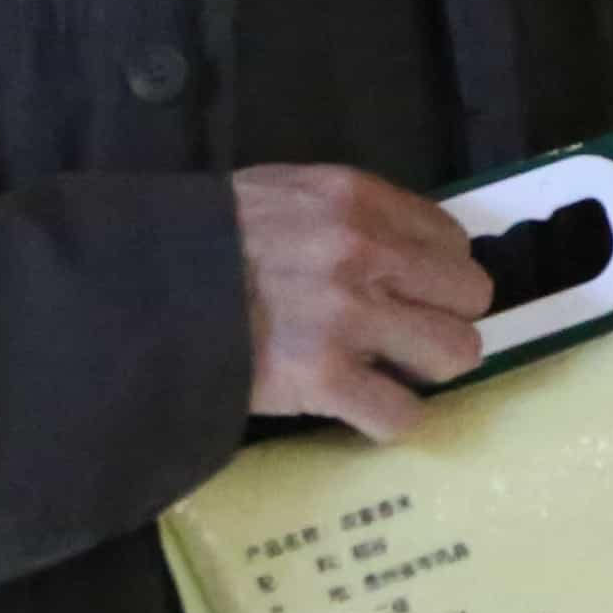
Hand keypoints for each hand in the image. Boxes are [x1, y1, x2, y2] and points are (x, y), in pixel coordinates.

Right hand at [234, 167, 492, 439]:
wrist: (143, 290)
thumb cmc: (208, 240)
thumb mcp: (284, 193)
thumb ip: (350, 213)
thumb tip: (408, 247)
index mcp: (356, 199)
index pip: (451, 238)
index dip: (436, 270)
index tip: (412, 289)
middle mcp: (364, 253)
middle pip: (469, 295)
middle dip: (444, 316)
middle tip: (408, 332)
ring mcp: (348, 318)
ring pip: (454, 353)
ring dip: (428, 367)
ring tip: (392, 369)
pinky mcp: (325, 379)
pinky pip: (402, 413)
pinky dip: (389, 418)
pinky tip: (363, 407)